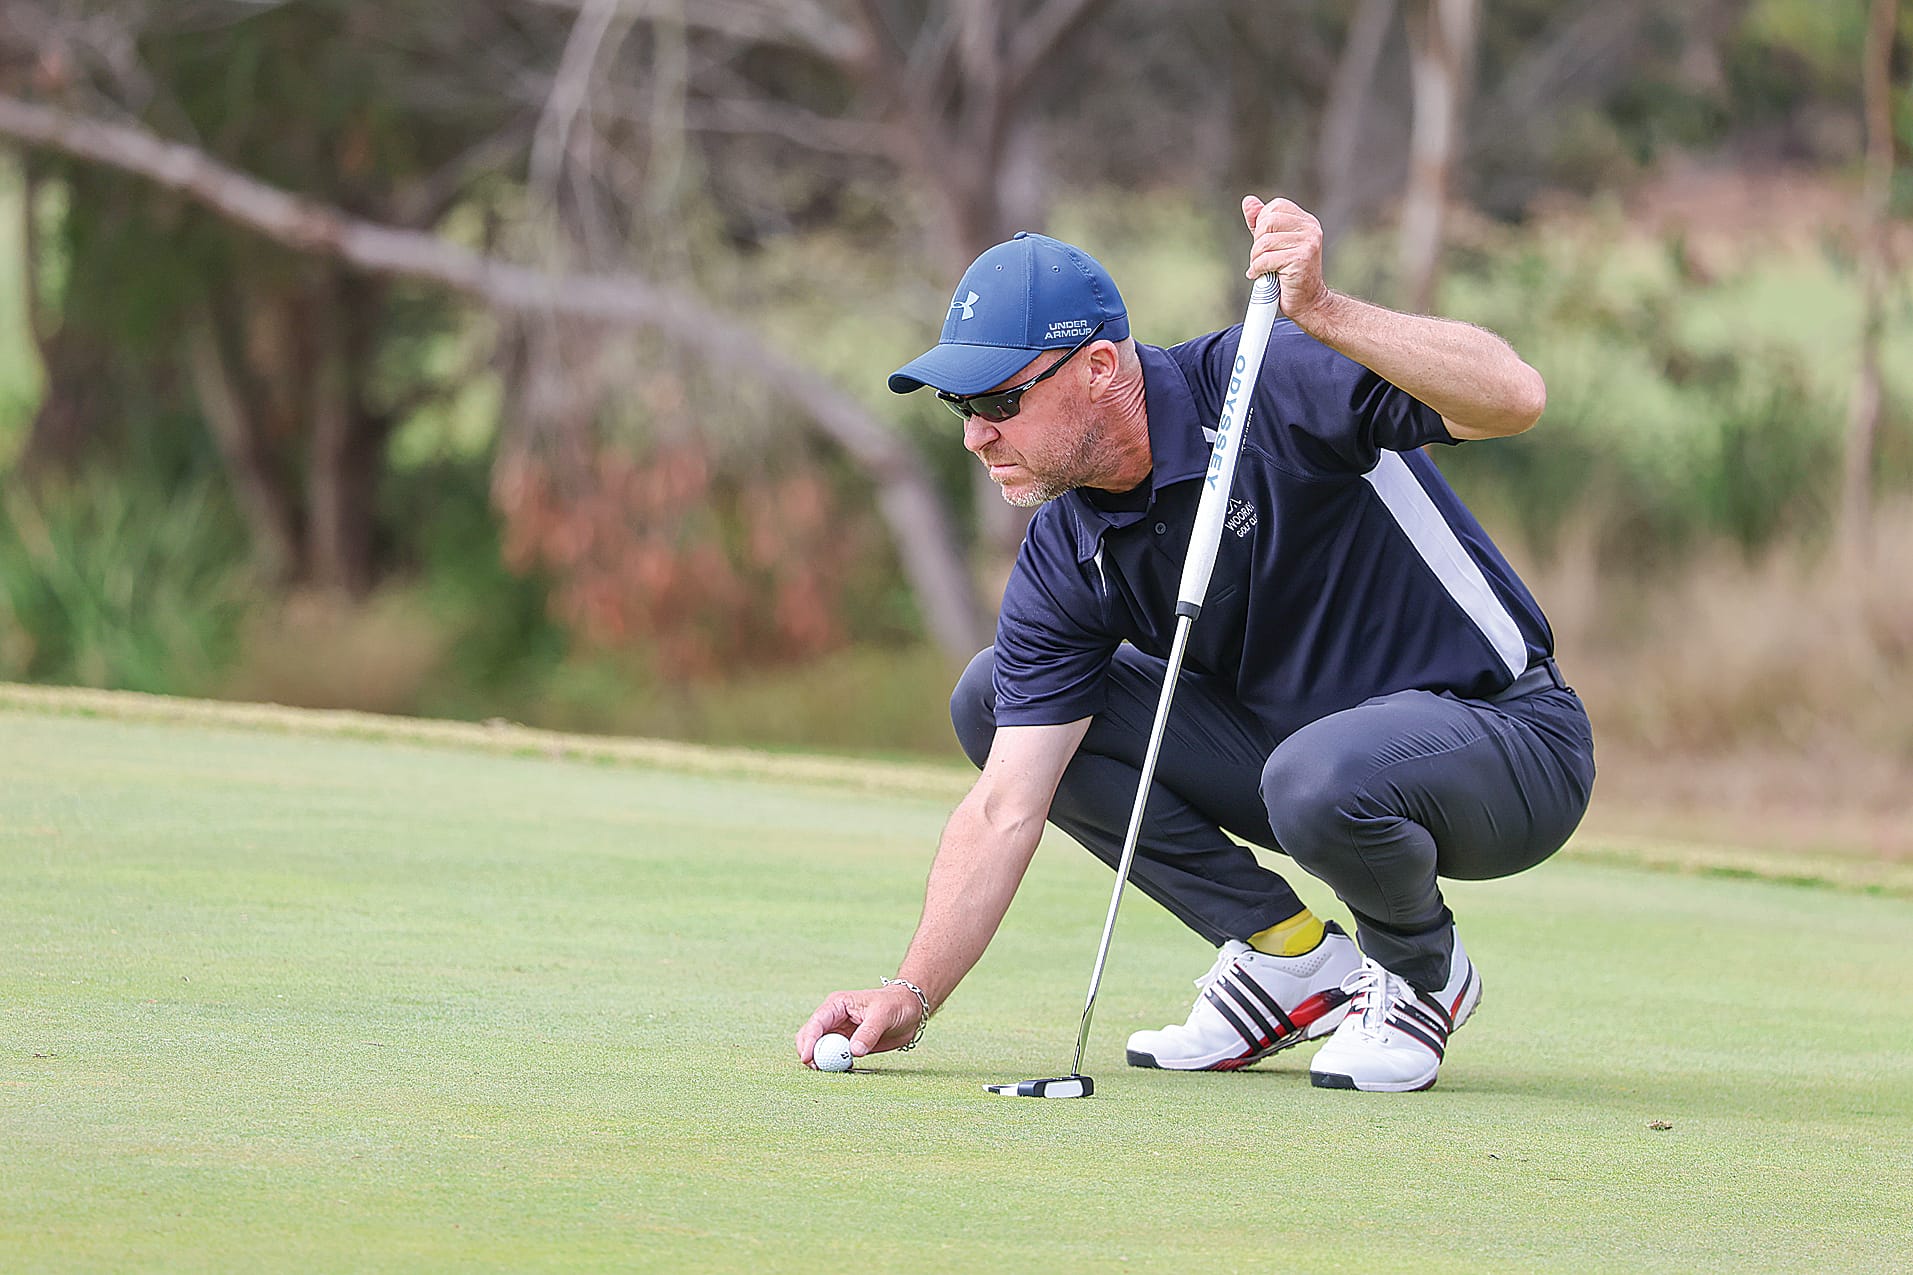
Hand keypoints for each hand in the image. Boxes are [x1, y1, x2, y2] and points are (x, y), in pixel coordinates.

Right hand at [795, 984, 924, 1065]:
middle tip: (816, 1069)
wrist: (910, 1010)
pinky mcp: (847, 1045)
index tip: (807, 1058)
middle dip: (809, 1052)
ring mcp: (839, 1032)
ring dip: (820, 1060)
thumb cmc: (896, 1005)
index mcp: (837, 1004)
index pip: (817, 1022)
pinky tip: (842, 1069)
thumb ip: (869, 1032)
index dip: (809, 1041)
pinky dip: (833, 1065)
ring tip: (830, 1070)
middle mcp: (833, 1018)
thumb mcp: (884, 1015)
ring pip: (819, 1049)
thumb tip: (854, 1052)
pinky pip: (834, 1057)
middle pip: (810, 1036)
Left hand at [1241, 194, 1332, 328]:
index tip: (1264, 243)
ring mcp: (1308, 242)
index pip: (1276, 206)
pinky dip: (1258, 269)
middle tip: (1261, 259)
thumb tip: (1248, 201)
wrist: (1308, 303)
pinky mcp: (1301, 258)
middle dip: (1257, 242)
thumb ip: (1261, 224)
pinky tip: (1261, 277)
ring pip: (1265, 241)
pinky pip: (1266, 258)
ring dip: (1256, 258)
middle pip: (1269, 221)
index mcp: (1306, 222)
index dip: (1262, 223)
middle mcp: (1310, 229)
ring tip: (1262, 269)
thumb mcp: (1273, 245)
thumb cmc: (1289, 276)